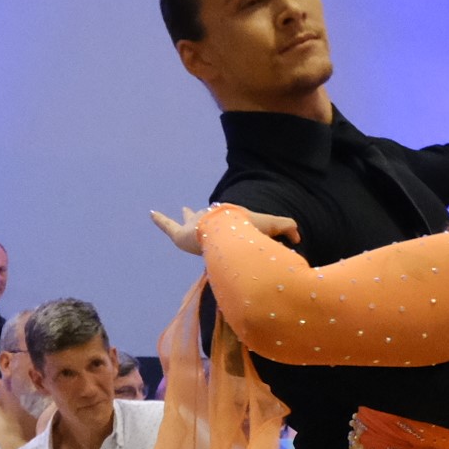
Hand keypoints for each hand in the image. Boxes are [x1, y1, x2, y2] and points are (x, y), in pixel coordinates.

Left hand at [150, 205, 300, 253]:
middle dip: (206, 214)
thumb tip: (298, 237)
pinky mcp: (181, 235)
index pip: (229, 221)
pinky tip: (150, 213)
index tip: (235, 224)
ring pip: (188, 220)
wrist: (227, 231)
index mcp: (229, 221)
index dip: (232, 222)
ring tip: (181, 211)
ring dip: (185, 217)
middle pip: (208, 216)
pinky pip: (168, 226)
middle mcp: (211, 220)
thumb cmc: (248, 232)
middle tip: (199, 210)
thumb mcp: (273, 228)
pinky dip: (160, 220)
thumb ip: (288, 230)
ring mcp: (195, 227)